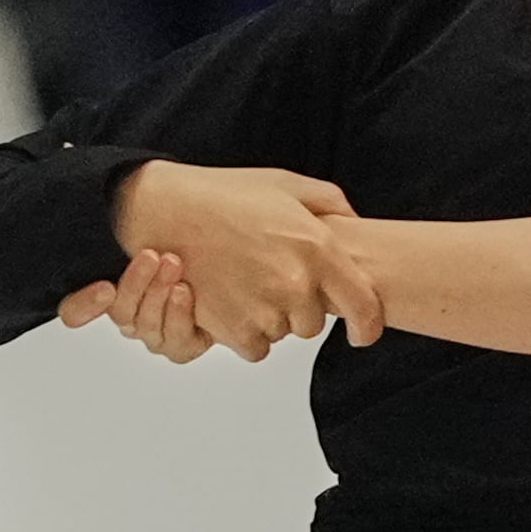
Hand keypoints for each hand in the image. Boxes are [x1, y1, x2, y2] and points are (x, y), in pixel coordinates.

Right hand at [109, 161, 386, 359]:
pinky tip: (230, 301)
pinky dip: (245, 332)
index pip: (363, 306)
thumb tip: (356, 221)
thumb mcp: (286, 185)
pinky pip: (255, 347)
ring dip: (269, 317)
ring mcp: (264, 309)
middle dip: (298, 307)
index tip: (361, 334)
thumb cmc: (223, 195)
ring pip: (282, 333)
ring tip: (243, 282)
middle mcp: (296, 283)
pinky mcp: (233, 328)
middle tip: (269, 279)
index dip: (366, 325)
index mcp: (317, 247)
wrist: (164, 210)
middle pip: (314, 323)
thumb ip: (330, 202)